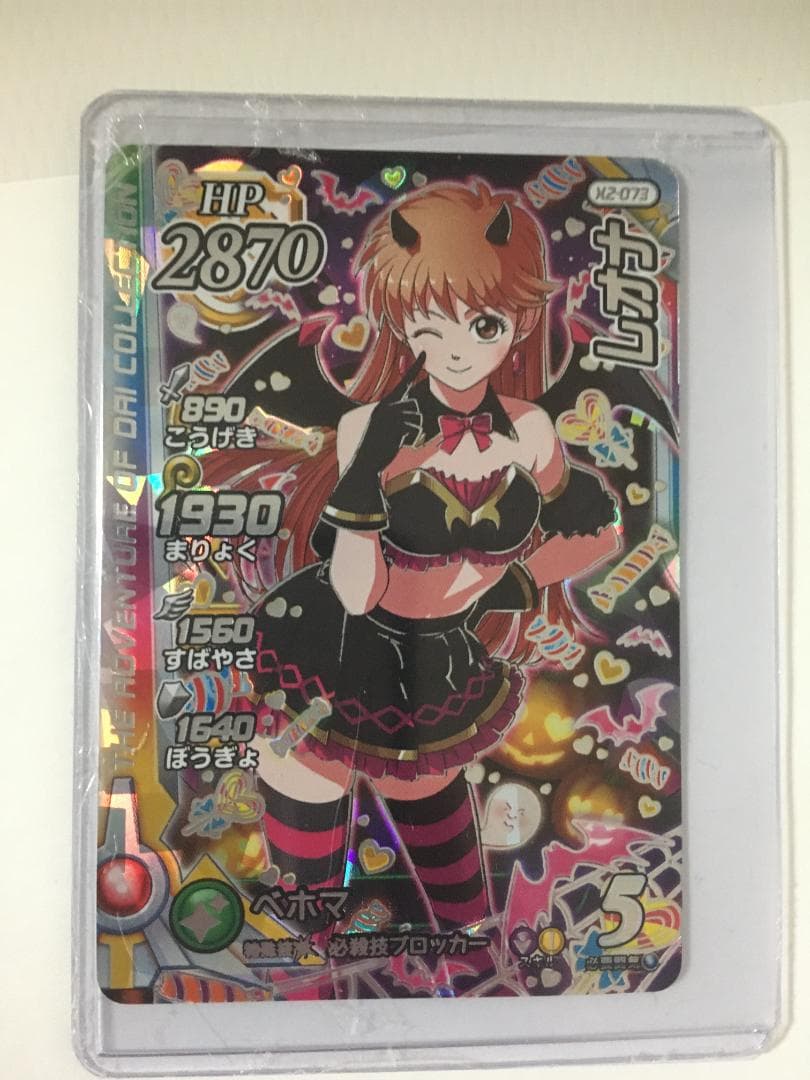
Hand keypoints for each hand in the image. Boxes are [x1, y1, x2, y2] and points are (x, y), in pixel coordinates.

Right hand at [321, 352, 424, 531]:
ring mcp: (390, 416)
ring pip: (416, 417)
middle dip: (415, 421)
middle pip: (415, 405)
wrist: (365, 462)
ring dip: (413, 432)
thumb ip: (400, 421)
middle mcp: (387, 407)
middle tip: (403, 435)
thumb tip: (418, 419)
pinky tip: (397, 444)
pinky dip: (411, 439)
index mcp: (385, 405)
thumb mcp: (386, 431)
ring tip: (398, 441)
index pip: (404, 382)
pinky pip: (414, 429)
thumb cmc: (377, 448)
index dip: (416, 366)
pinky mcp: (393, 426)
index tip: (426, 352)